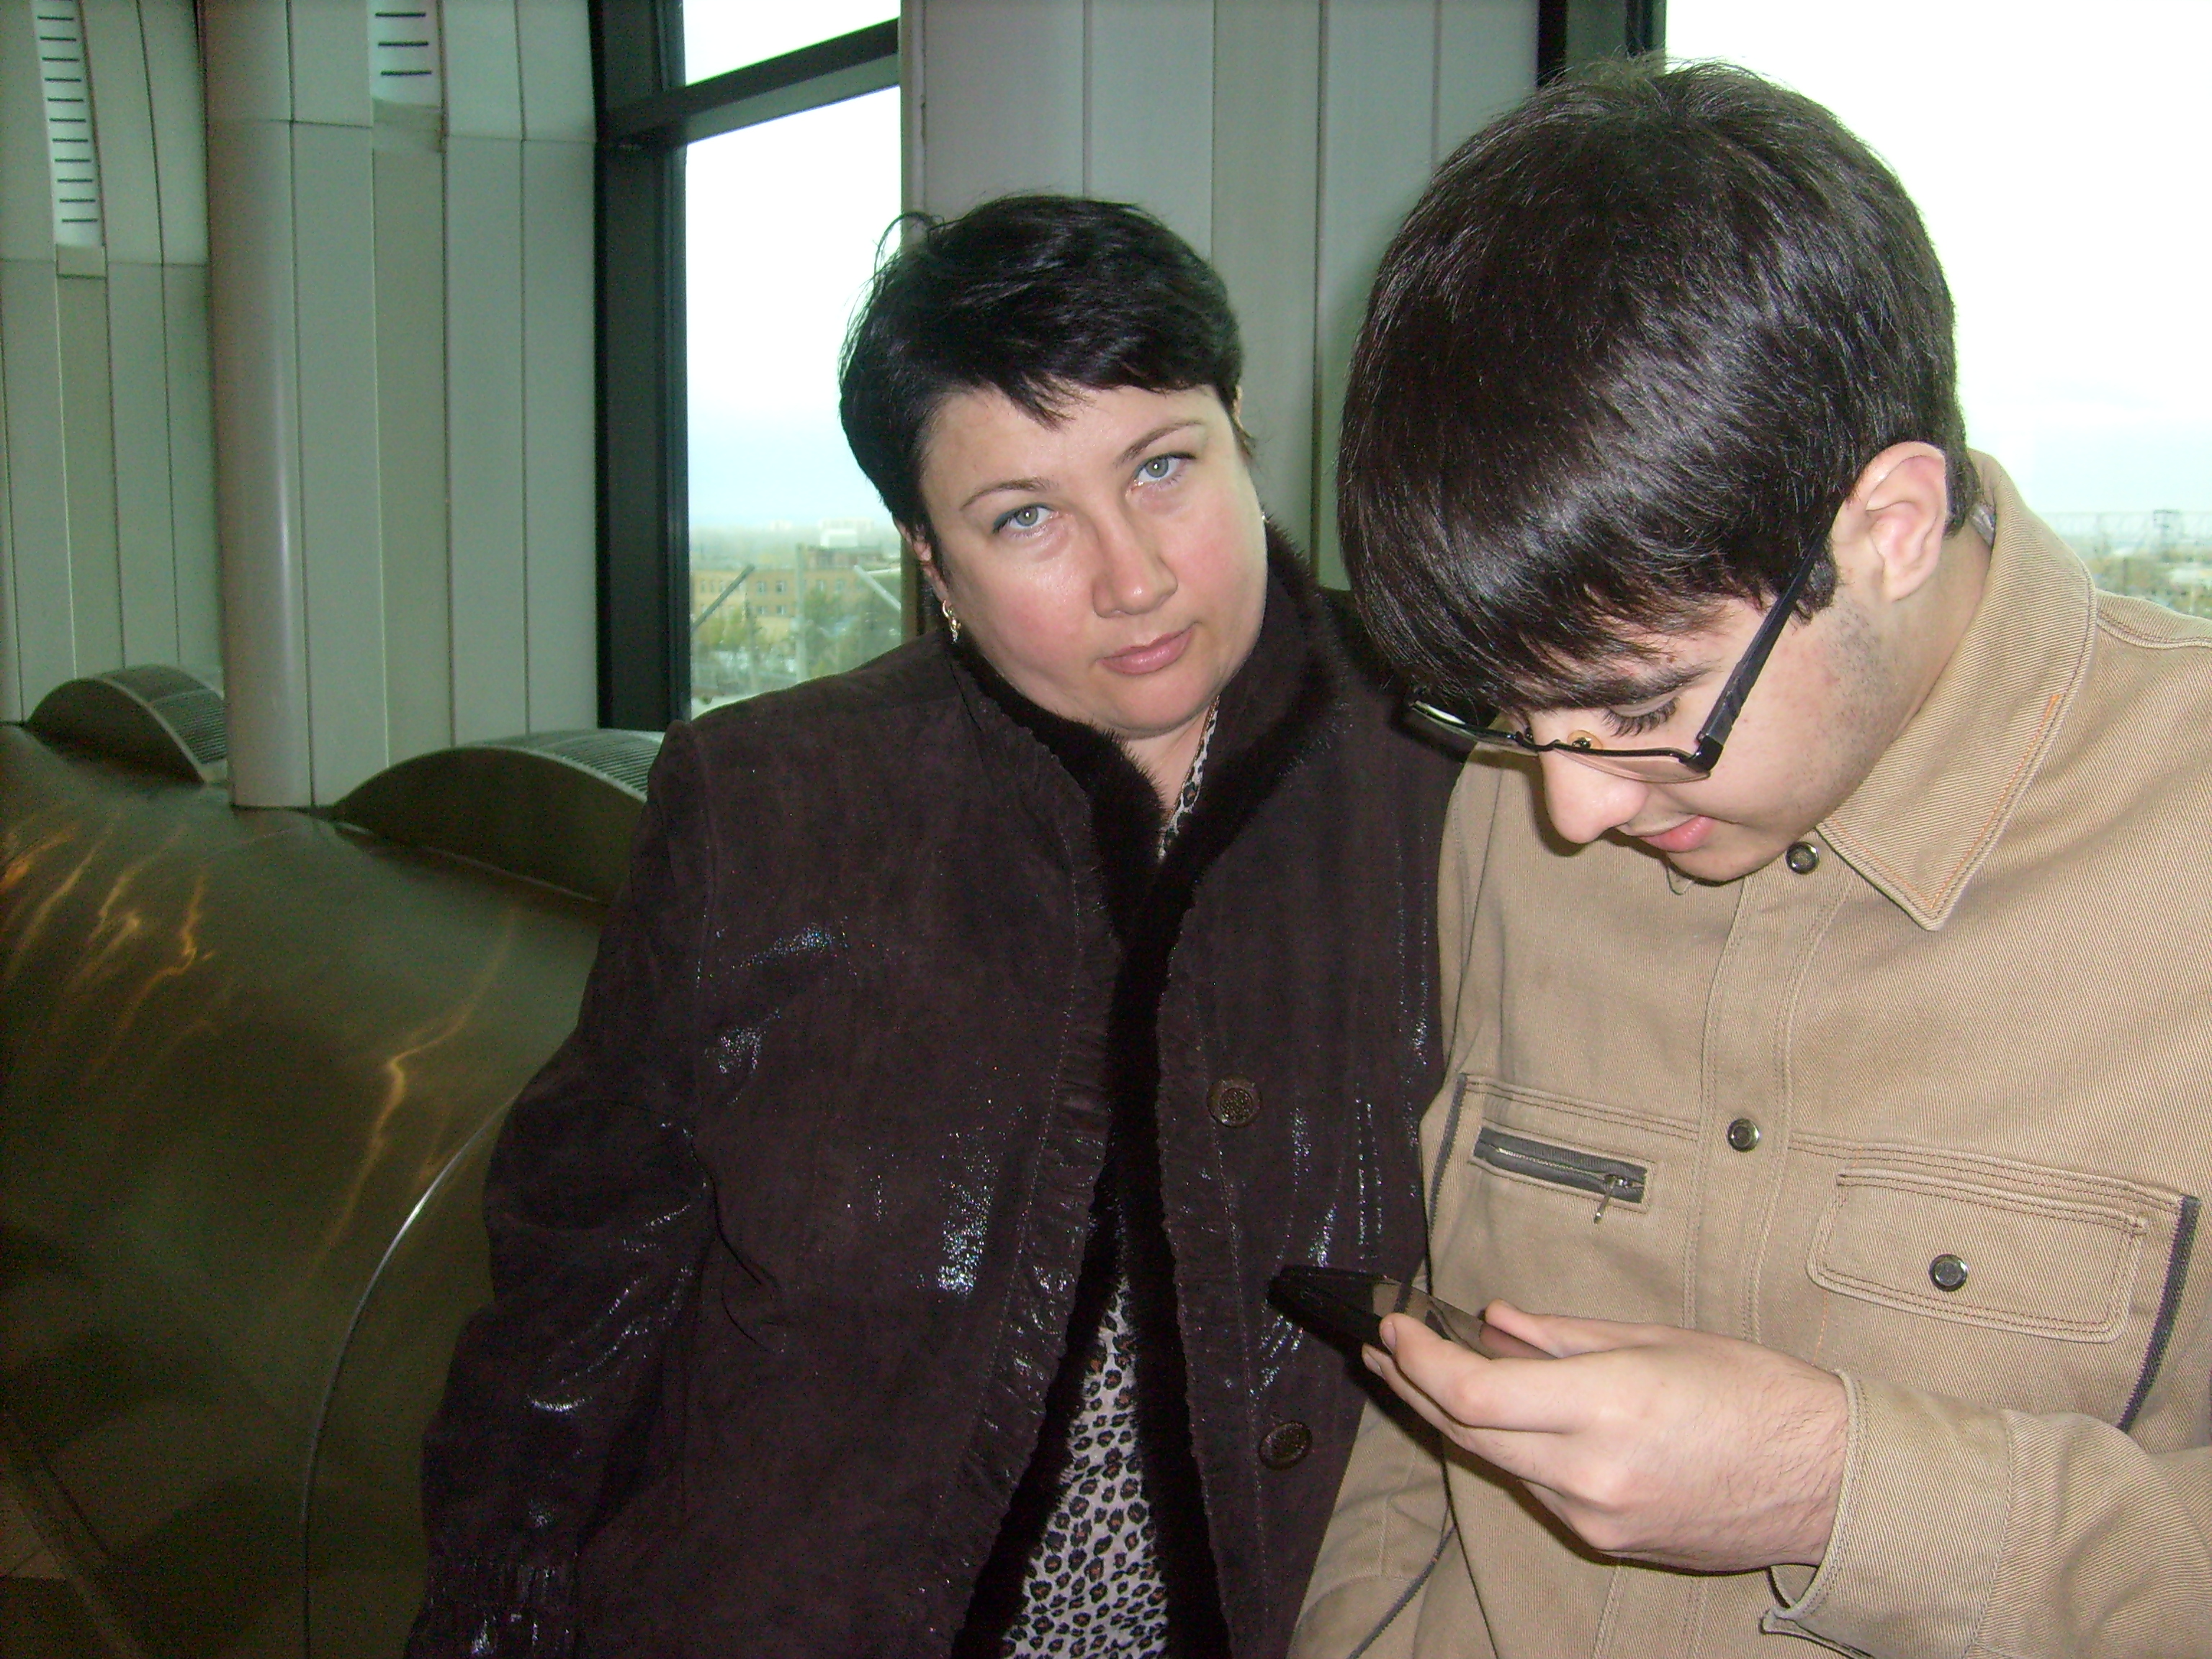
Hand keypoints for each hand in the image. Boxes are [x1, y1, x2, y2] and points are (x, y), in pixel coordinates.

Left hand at [1366, 1302, 1846, 1572]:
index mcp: (1607, 1407)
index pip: (1473, 1393)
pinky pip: (1538, 1488)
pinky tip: (1501, 1415)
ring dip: (1455, 1417)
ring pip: (1496, 1463)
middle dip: (1413, 1384)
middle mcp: (1591, 1472)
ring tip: (1421, 1370)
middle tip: (1382, 1345)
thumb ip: (1561, 1336)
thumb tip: (1493, 1323)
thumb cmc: (1756, 1394)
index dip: (1418, 1357)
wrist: (1827, 1483)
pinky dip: (1512, 1447)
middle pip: (1466, 1432)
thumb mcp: (1657, 1340)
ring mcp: (1596, 1517)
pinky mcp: (1607, 1540)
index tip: (1393, 1324)